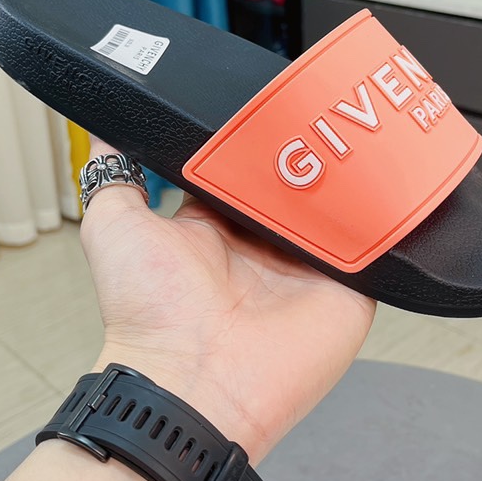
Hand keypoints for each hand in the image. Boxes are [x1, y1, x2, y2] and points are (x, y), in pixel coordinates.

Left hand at [81, 138, 375, 461]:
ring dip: (343, 171)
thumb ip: (112, 174)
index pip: (242, 165)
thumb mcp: (113, 226)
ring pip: (338, 201)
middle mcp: (264, 243)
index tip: (261, 98)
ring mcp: (308, 265)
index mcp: (215, 225)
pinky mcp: (349, 289)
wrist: (192, 382)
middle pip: (296, 176)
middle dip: (303, 144)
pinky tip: (377, 179)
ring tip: (348, 130)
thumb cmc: (148, 316)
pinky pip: (374, 241)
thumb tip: (103, 129)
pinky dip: (378, 214)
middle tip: (309, 106)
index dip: (250, 133)